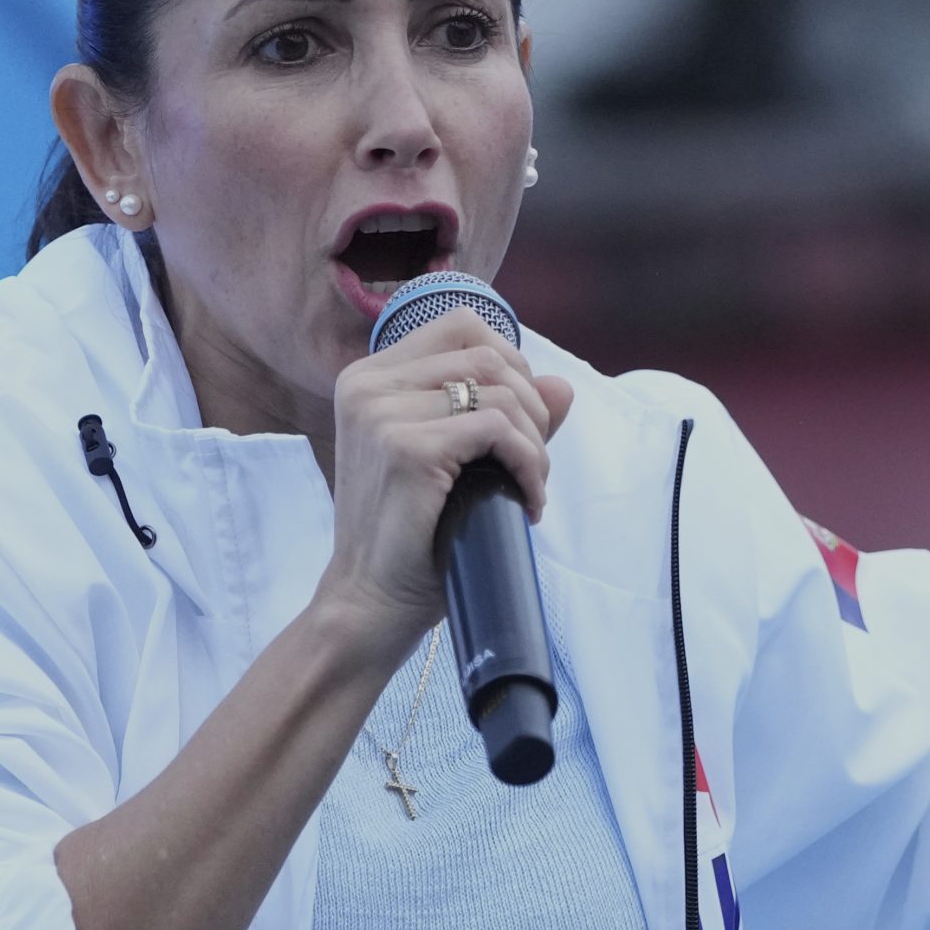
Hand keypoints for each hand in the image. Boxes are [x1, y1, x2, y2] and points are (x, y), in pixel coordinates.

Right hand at [312, 309, 576, 656]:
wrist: (370, 603)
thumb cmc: (410, 537)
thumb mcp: (452, 463)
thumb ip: (502, 417)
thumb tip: (561, 385)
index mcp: (367, 379)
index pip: (460, 326)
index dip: (510, 362)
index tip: (522, 420)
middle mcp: (367, 385)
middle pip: (487, 354)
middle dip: (531, 406)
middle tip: (532, 463)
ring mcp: (382, 413)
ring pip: (500, 391)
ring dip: (535, 442)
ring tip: (530, 487)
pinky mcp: (407, 448)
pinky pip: (500, 430)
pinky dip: (530, 464)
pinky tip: (528, 500)